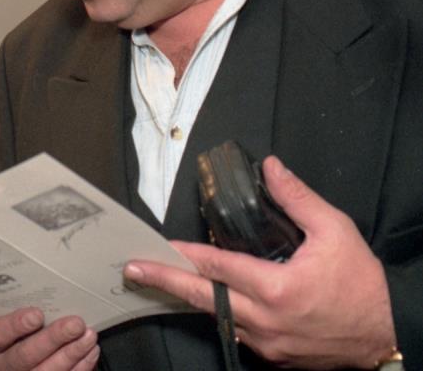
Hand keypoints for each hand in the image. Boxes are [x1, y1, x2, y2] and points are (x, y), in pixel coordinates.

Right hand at [0, 307, 98, 370]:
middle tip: (75, 323)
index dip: (16, 325)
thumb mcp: (16, 322)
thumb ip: (27, 313)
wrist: (25, 362)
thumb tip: (56, 296)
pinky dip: (81, 366)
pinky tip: (90, 351)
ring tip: (88, 336)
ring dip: (72, 353)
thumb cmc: (22, 334)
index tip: (37, 314)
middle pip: (25, 355)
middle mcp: (5, 365)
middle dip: (53, 338)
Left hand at [124, 156, 395, 368]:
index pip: (218, 267)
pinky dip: (221, 314)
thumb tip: (271, 168)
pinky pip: (237, 333)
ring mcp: (267, 343)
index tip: (159, 246)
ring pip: (217, 317)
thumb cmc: (362, 283)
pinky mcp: (273, 356)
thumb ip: (297, 199)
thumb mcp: (335, 231)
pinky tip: (208, 299)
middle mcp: (265, 320)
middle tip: (133, 271)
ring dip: (191, 298)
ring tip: (162, 280)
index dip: (185, 255)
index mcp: (277, 288)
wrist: (387, 333)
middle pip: (203, 297)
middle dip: (165, 281)